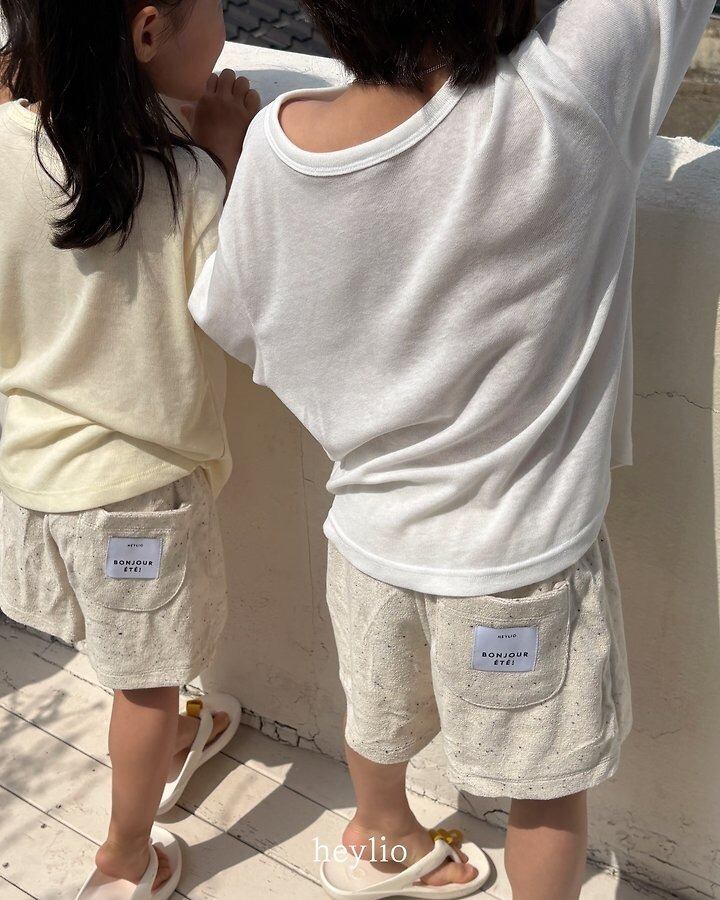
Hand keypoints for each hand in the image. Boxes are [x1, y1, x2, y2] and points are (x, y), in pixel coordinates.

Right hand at [182, 69, 261, 192]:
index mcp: (206, 99)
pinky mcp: (249, 115)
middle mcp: (221, 99)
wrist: (218, 159)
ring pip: (243, 81)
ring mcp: (236, 106)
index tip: (220, 92)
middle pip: (229, 74)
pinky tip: (249, 106)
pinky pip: (254, 95)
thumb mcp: (193, 126)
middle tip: (232, 93)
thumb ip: (191, 114)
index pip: (214, 77)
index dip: (218, 83)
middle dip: (231, 81)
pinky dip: (252, 98)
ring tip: (241, 98)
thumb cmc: (203, 144)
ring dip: (242, 87)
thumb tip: (183, 108)